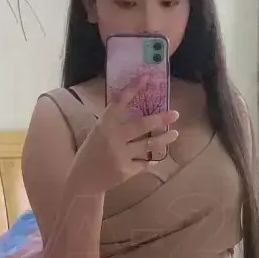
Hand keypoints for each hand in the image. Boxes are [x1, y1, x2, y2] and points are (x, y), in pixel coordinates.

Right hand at [71, 78, 178, 193]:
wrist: (83, 180)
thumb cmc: (90, 153)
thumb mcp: (97, 132)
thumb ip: (113, 123)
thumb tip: (135, 108)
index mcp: (104, 125)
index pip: (119, 102)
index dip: (132, 89)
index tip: (146, 77)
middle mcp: (113, 138)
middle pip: (141, 125)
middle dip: (160, 119)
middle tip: (175, 114)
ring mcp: (121, 155)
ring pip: (148, 145)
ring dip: (164, 139)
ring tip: (175, 134)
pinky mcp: (127, 171)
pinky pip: (144, 164)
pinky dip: (151, 161)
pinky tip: (156, 159)